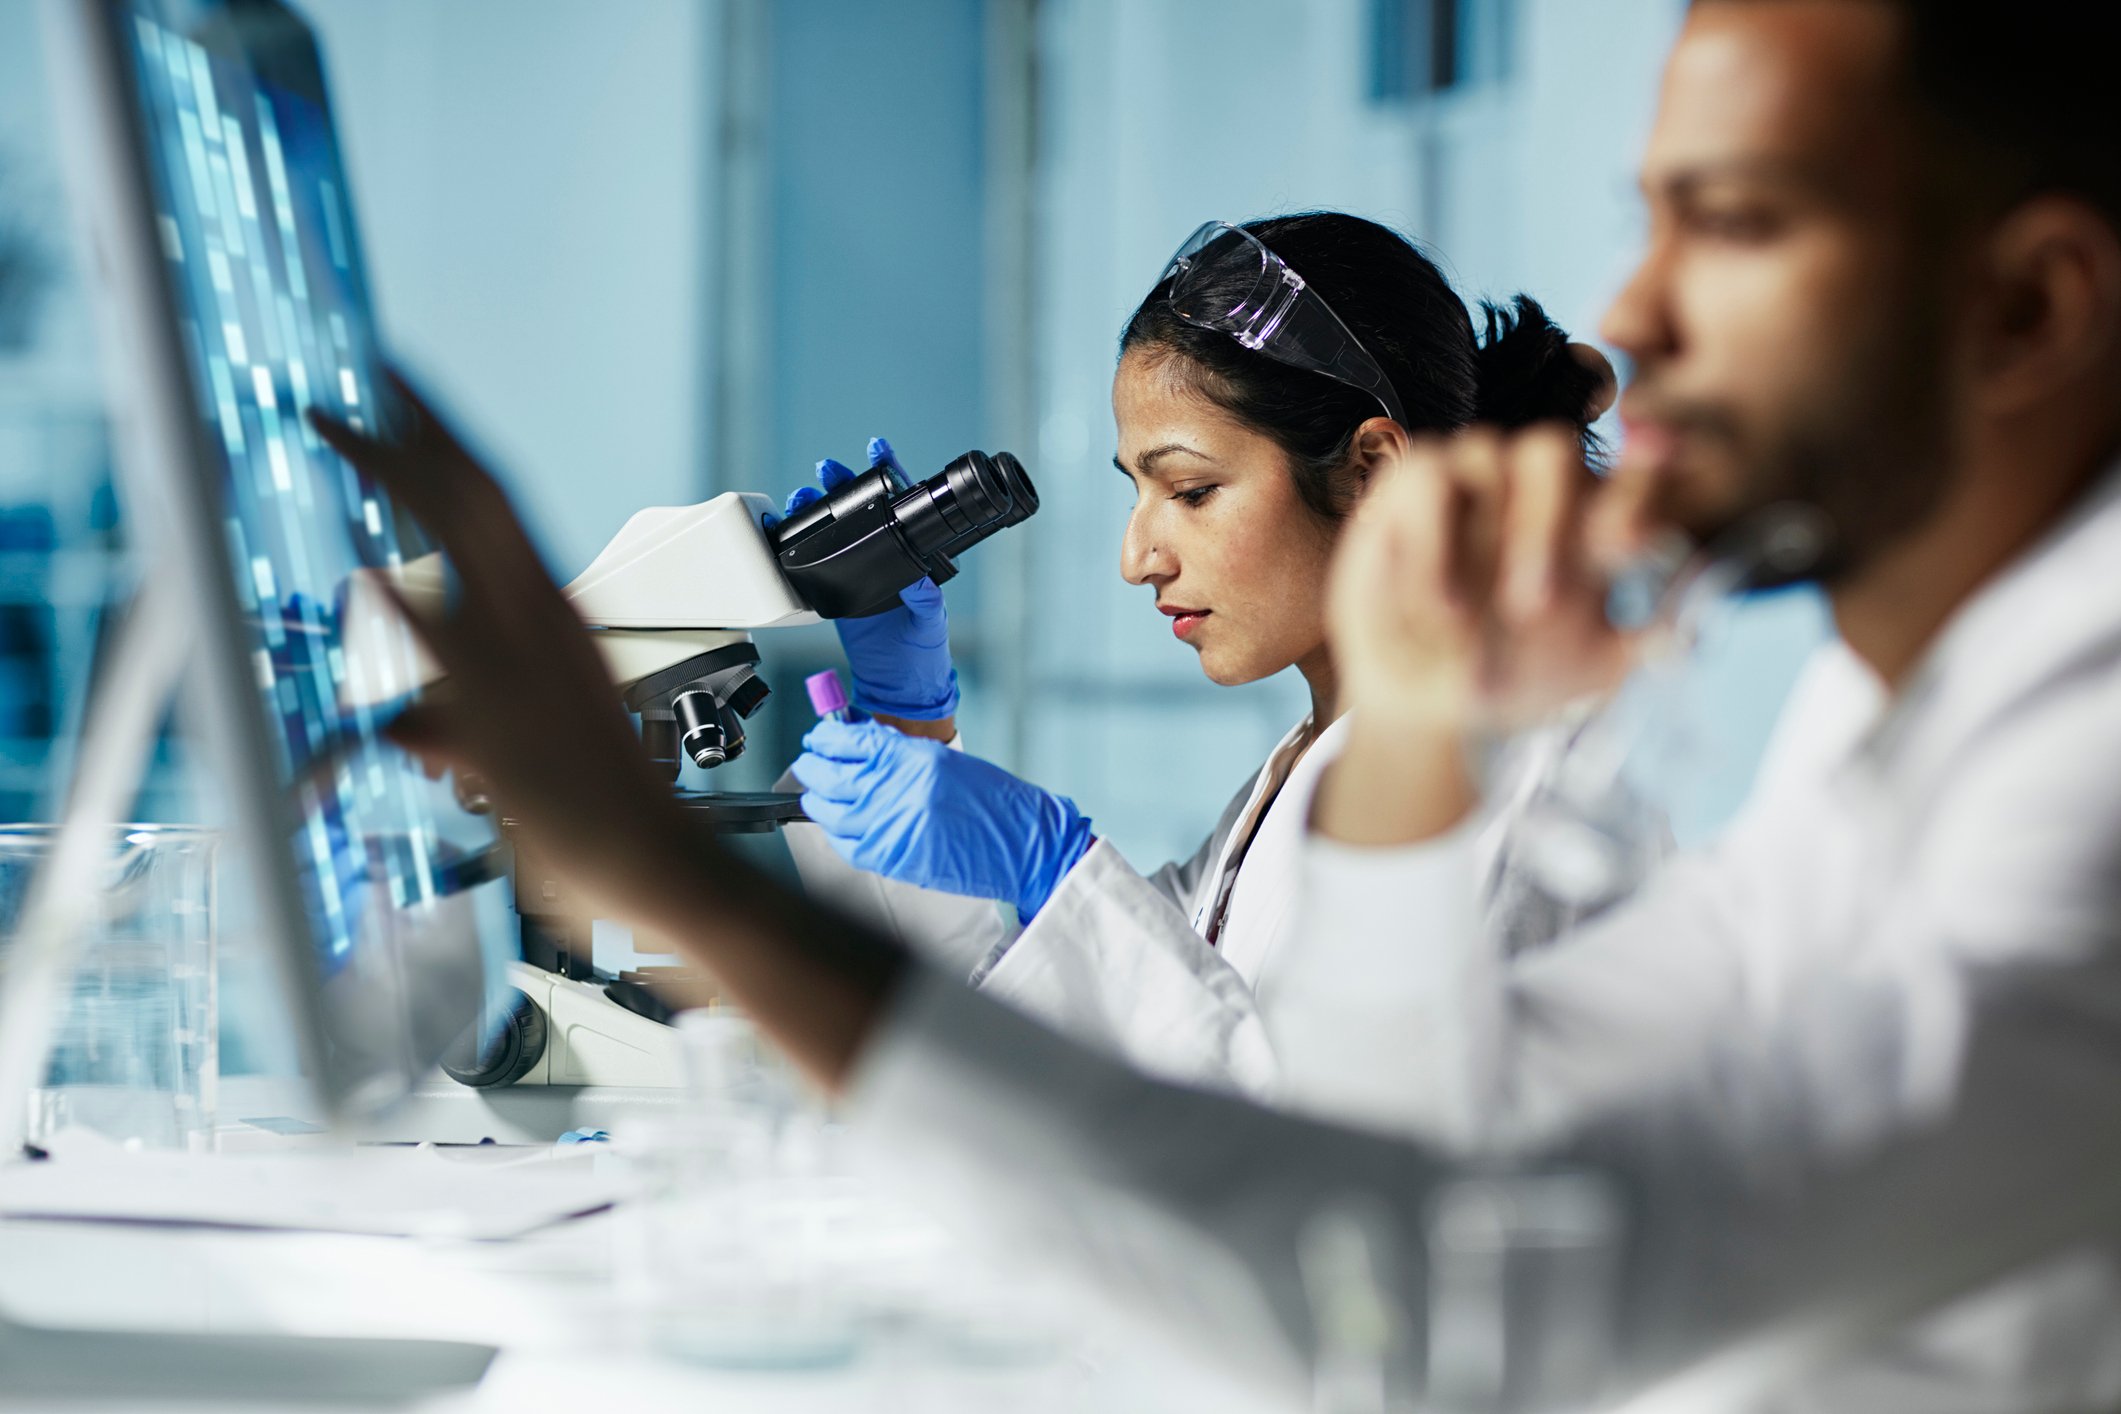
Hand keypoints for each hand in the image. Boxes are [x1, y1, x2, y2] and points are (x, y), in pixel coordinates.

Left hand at [308, 374, 902, 1091]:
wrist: (654, 860)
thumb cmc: (603, 807)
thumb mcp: (520, 742)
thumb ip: (452, 721)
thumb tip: (400, 725)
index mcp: (554, 614)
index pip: (495, 503)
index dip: (446, 441)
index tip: (402, 390)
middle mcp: (542, 620)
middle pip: (475, 498)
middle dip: (416, 429)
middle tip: (367, 373)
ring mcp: (523, 661)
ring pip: (460, 542)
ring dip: (394, 476)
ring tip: (338, 423)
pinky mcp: (504, 717)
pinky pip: (447, 653)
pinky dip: (406, 608)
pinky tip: (365, 571)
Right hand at [785, 438, 958, 726]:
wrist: (897, 686)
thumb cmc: (923, 654)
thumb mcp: (930, 624)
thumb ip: (926, 602)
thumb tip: (919, 580)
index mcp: (913, 556)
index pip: (903, 507)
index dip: (891, 474)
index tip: (878, 450)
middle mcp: (885, 557)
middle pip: (862, 510)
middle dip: (843, 484)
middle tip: (828, 469)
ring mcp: (858, 571)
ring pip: (836, 529)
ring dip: (819, 508)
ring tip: (803, 494)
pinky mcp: (835, 590)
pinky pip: (816, 560)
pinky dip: (801, 541)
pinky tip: (789, 528)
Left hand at [790, 718, 1092, 920]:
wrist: (1022, 844)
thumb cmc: (992, 801)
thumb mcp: (944, 762)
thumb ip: (898, 753)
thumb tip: (858, 744)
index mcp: (911, 758)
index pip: (848, 741)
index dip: (824, 739)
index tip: (818, 738)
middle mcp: (895, 790)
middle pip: (829, 775)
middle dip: (812, 767)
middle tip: (810, 763)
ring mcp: (890, 826)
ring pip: (828, 811)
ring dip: (817, 800)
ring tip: (816, 794)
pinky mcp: (891, 859)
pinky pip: (845, 844)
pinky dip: (835, 832)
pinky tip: (836, 824)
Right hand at [1331, 426, 1635, 735]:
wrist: (1432, 703)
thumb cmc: (1518, 674)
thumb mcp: (1590, 669)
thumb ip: (1640, 643)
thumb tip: (1688, 636)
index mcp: (1588, 520)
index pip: (1627, 480)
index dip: (1641, 484)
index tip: (1638, 533)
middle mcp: (1531, 488)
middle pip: (1553, 453)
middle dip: (1547, 522)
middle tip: (1537, 603)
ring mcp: (1471, 481)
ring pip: (1488, 453)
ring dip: (1471, 540)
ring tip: (1463, 618)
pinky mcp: (1411, 487)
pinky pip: (1426, 477)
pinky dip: (1429, 540)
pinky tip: (1437, 602)